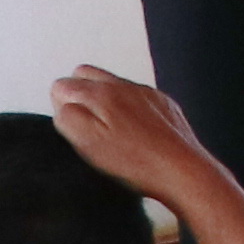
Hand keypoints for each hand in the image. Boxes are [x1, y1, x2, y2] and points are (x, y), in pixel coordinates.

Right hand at [50, 63, 222, 197]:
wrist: (182, 169)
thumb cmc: (134, 161)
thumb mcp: (87, 143)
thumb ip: (68, 118)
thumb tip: (63, 105)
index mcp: (101, 92)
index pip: (62, 85)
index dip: (60, 108)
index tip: (73, 128)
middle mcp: (123, 85)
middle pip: (84, 74)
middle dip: (77, 94)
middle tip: (85, 125)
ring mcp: (145, 92)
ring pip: (112, 83)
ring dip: (103, 99)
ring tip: (109, 131)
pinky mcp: (162, 102)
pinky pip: (135, 96)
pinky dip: (127, 107)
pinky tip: (134, 132)